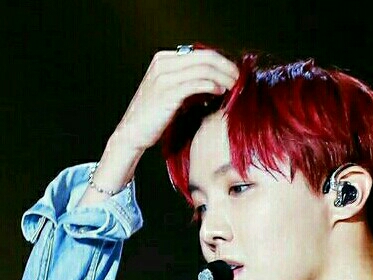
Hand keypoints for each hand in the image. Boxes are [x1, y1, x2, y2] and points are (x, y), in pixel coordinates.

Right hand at [110, 48, 238, 151]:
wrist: (132, 132)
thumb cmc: (155, 115)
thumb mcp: (171, 90)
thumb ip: (189, 80)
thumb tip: (217, 79)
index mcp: (164, 59)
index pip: (202, 53)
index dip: (222, 61)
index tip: (235, 73)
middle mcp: (162, 64)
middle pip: (206, 57)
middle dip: (227, 67)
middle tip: (240, 79)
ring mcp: (164, 77)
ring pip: (204, 69)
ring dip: (224, 77)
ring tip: (234, 87)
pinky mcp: (168, 92)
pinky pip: (197, 83)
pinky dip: (213, 86)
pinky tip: (221, 92)